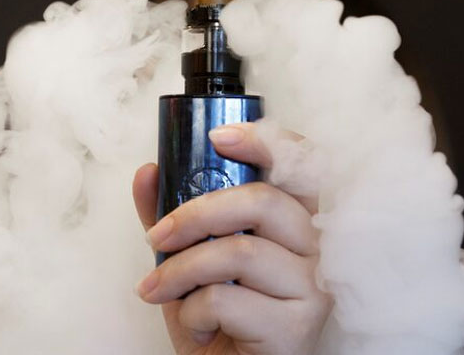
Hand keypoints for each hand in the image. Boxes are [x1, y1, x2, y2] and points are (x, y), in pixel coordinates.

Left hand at [133, 123, 331, 354]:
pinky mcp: (298, 326)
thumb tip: (148, 173)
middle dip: (194, 215)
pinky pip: (227, 299)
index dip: (268, 141)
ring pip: (239, 252)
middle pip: (262, 201)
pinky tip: (197, 324)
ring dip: (180, 270)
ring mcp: (313, 287)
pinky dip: (192, 311)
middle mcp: (316, 248)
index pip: (303, 164)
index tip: (218, 138)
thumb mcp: (188, 260)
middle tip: (156, 237)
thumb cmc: (219, 317)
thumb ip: (171, 215)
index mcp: (295, 222)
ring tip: (156, 290)